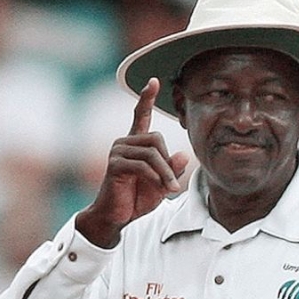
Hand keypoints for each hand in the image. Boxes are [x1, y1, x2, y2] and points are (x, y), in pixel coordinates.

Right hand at [76, 78, 189, 247]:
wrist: (116, 217)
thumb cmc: (137, 200)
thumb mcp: (161, 184)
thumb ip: (172, 169)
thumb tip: (183, 155)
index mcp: (135, 144)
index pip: (140, 116)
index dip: (146, 98)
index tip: (153, 80)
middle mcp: (124, 143)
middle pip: (157, 138)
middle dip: (168, 162)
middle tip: (174, 184)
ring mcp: (118, 152)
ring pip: (152, 153)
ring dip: (165, 173)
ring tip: (171, 189)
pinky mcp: (115, 164)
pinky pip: (143, 165)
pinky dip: (156, 178)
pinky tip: (159, 189)